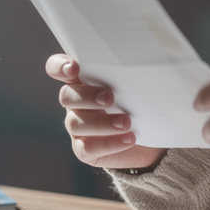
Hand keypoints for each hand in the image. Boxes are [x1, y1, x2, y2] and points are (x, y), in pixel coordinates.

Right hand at [46, 54, 165, 170]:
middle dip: (87, 96)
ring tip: (127, 122)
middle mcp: (76, 101)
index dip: (59, 67)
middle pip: (66, 96)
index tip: (74, 67)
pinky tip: (129, 138)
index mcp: (83, 79)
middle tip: (110, 97)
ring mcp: (78, 126)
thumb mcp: (137, 83)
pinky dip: (109, 143)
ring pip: (76, 123)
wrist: (151, 135)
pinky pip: (87, 148)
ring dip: (102, 123)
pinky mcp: (84, 149)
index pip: (58, 67)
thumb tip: (143, 60)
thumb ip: (130, 71)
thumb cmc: (140, 100)